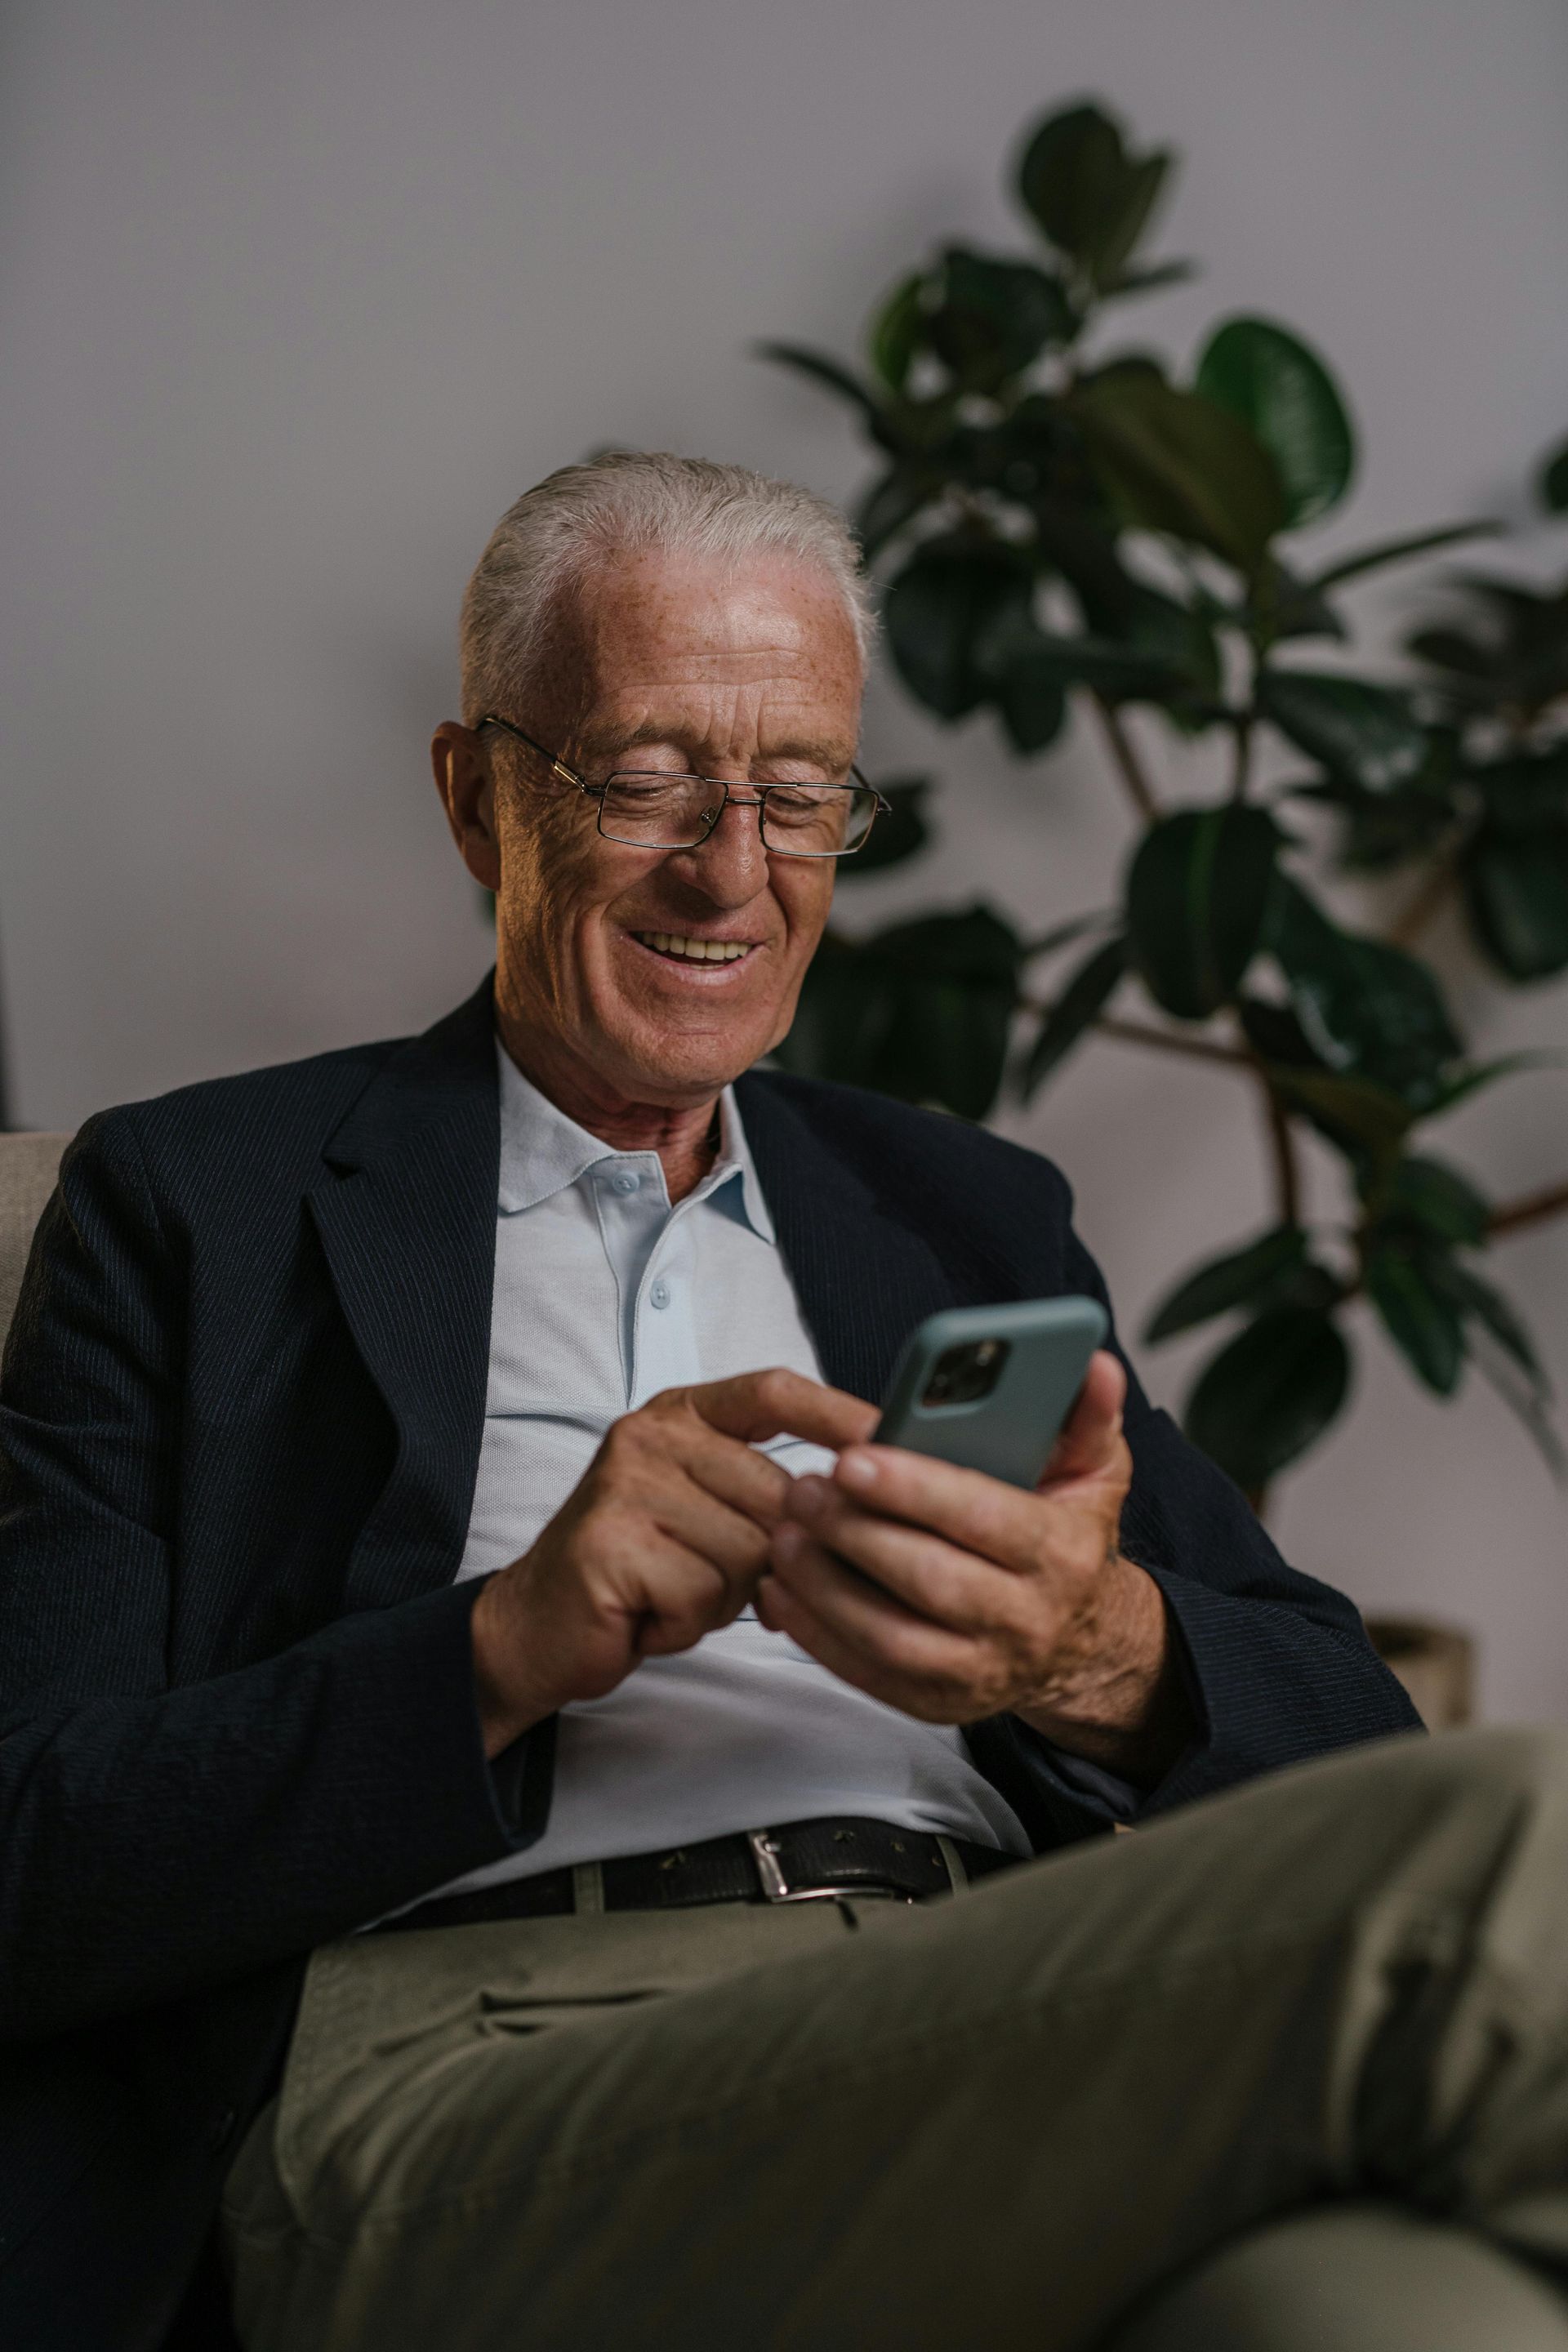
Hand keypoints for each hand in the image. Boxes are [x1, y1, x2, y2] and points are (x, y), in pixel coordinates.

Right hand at [471, 1369, 878, 1755]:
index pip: (773, 1391)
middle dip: (772, 1556)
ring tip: (677, 1594)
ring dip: (726, 1596)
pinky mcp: (612, 1542)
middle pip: (777, 1492)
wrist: (539, 1625)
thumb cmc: (640, 1570)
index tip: (892, 1435)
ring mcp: (626, 1484)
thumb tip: (865, 1502)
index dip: (837, 1413)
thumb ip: (769, 1494)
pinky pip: (706, 1592)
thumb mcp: (709, 1513)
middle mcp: (651, 1436)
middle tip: (720, 1579)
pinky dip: (690, 1621)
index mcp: (681, 1415)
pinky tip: (653, 1614)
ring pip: (749, 1550)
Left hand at [756, 1351, 1189, 1784]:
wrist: (1077, 1640)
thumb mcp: (1093, 1473)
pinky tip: (782, 1588)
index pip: (985, 1518)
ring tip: (785, 1534)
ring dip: (826, 1586)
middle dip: (856, 1532)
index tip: (853, 1458)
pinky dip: (816, 1634)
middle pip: (929, 1580)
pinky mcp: (939, 1703)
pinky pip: (868, 1674)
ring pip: (891, 1636)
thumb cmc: (1066, 1538)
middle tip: (801, 1488)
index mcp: (1062, 1554)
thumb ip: (1086, 1416)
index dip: (915, 1489)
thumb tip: (1094, 1364)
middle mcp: (1027, 1621)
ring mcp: (982, 1671)